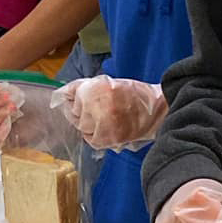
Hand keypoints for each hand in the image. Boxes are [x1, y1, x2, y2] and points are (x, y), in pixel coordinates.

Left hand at [52, 76, 166, 151]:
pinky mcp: (110, 137)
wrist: (158, 109)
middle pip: (73, 112)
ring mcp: (103, 122)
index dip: (73, 97)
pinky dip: (95, 136)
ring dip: (88, 124)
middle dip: (81, 111)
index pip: (70, 94)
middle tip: (98, 109)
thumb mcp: (107, 83)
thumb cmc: (134, 94)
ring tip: (105, 118)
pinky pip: (91, 139)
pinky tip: (106, 128)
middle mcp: (98, 105)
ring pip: (82, 127)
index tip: (78, 98)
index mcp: (97, 88)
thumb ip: (84, 88)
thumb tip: (62, 95)